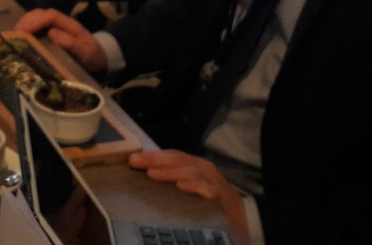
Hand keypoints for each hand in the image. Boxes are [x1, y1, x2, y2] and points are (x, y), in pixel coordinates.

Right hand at [16, 8, 106, 72]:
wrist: (99, 59)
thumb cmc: (91, 56)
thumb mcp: (84, 51)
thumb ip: (70, 42)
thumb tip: (51, 33)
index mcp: (69, 24)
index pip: (50, 15)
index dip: (36, 21)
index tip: (24, 31)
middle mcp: (61, 22)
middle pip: (41, 13)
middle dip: (27, 20)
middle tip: (15, 32)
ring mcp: (56, 26)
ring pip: (38, 17)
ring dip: (25, 22)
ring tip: (15, 34)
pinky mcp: (52, 32)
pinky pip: (38, 25)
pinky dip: (28, 28)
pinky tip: (21, 36)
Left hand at [127, 150, 249, 236]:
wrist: (241, 215)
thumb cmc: (210, 200)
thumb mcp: (191, 185)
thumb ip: (173, 178)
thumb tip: (145, 175)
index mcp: (195, 165)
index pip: (172, 155)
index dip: (152, 155)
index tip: (131, 158)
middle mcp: (203, 169)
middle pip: (178, 160)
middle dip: (155, 160)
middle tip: (135, 162)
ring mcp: (212, 181)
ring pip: (190, 172)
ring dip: (170, 172)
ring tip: (151, 173)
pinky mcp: (220, 196)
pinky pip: (206, 190)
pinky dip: (194, 186)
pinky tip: (181, 186)